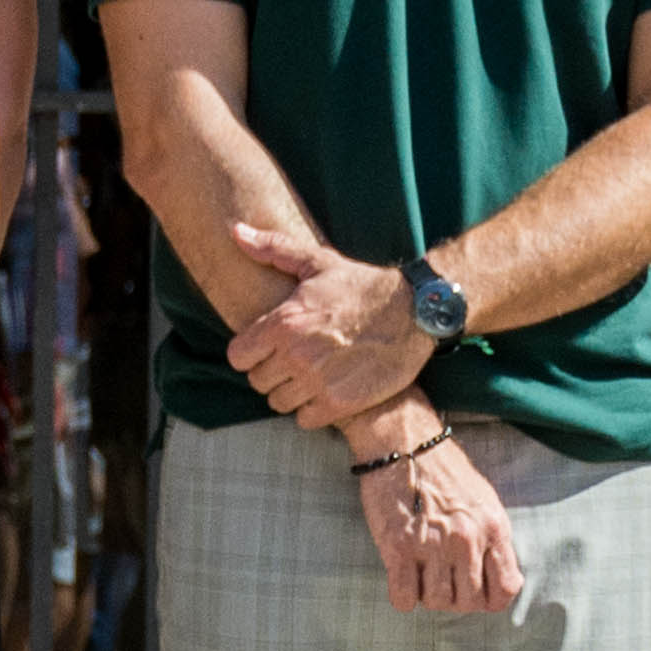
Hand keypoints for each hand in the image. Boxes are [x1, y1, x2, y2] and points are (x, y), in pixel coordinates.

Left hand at [226, 223, 433, 427]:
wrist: (415, 311)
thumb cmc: (362, 286)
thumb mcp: (317, 262)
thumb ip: (272, 249)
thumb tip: (235, 231)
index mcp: (284, 323)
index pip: (238, 357)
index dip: (250, 352)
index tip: (267, 347)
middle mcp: (296, 355)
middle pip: (258, 381)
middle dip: (271, 372)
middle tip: (293, 361)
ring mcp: (318, 382)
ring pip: (279, 403)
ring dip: (291, 392)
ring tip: (310, 376)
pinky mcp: (340, 403)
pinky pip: (305, 419)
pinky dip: (313, 410)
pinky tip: (327, 390)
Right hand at [352, 419, 525, 616]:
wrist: (406, 442)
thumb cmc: (446, 471)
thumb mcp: (485, 502)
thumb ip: (494, 541)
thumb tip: (499, 580)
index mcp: (493, 528)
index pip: (506, 590)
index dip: (490, 598)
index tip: (476, 589)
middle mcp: (466, 540)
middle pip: (469, 602)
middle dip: (456, 598)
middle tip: (443, 580)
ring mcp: (432, 545)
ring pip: (437, 602)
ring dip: (428, 596)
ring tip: (422, 574)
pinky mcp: (398, 547)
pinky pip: (404, 597)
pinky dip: (402, 595)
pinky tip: (402, 577)